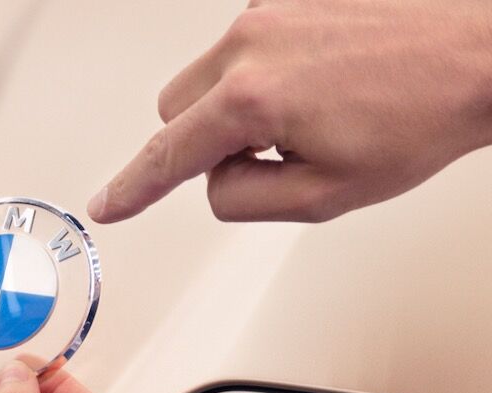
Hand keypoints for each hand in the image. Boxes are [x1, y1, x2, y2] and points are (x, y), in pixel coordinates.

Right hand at [89, 0, 491, 223]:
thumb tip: (216, 180)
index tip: (108, 203)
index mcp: (251, 98)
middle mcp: (249, 42)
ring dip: (238, 103)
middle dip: (205, 140)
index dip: (131, 188)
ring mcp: (269, 8)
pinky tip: (322, 77)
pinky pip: (246, 42)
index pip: (167, 155)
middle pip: (176, 108)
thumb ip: (244, 198)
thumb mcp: (327, 195)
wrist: (482, 51)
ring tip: (312, 111)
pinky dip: (267, 68)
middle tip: (271, 155)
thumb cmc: (424, 114)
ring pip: (208, 74)